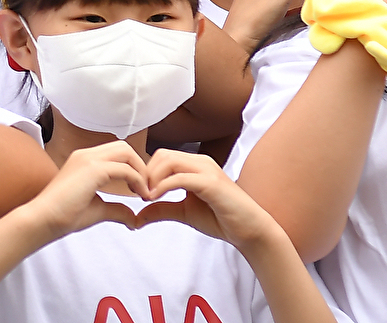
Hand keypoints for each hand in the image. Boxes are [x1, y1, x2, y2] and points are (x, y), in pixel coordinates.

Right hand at [13, 142, 147, 240]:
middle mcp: (86, 154)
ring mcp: (88, 159)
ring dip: (141, 171)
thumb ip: (116, 209)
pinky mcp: (93, 170)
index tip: (140, 190)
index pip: (117, 153)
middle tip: (145, 189)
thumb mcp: (97, 210)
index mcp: (84, 160)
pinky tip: (139, 195)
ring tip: (144, 192)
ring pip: (126, 152)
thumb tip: (134, 220)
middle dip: (140, 166)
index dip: (133, 168)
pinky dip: (137, 180)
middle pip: (124, 147)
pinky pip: (125, 168)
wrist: (43, 219)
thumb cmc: (64, 216)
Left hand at [134, 149, 285, 252]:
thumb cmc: (221, 218)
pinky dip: (162, 186)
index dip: (145, 172)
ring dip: (152, 178)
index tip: (138, 192)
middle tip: (139, 194)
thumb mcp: (184, 212)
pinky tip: (154, 199)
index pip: (161, 156)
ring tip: (146, 197)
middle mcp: (200, 161)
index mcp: (194, 164)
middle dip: (145, 173)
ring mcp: (207, 169)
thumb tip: (137, 216)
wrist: (250, 230)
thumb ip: (161, 209)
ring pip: (168, 161)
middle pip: (161, 155)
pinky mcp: (211, 183)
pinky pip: (180, 177)